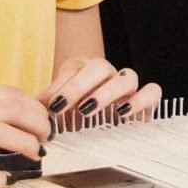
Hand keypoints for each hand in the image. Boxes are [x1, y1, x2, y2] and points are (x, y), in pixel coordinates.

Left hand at [43, 57, 160, 128]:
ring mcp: (129, 85)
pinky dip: (141, 100)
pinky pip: (153, 91)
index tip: (52, 105)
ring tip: (89, 110)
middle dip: (80, 86)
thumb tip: (34, 107)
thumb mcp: (61, 107)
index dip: (64, 85)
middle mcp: (109, 74)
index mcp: (86, 70)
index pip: (76, 69)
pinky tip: (123, 113)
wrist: (101, 120)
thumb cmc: (77, 111)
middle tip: (65, 106)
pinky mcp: (147, 99)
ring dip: (107, 92)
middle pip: (100, 67)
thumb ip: (49, 105)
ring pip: (127, 76)